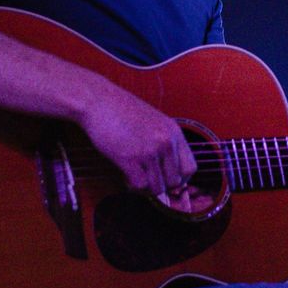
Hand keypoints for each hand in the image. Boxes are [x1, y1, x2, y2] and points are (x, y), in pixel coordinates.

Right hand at [79, 85, 196, 196]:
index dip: (179, 179)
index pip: (190, 168)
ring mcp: (149, 151)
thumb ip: (164, 142)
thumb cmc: (121, 110)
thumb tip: (167, 170)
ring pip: (157, 187)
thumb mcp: (154, 122)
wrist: (98, 100)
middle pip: (174, 182)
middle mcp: (165, 142)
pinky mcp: (130, 158)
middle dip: (160, 184)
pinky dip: (132, 185)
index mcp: (174, 132)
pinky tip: (126, 175)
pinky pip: (140, 185)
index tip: (167, 179)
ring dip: (146, 187)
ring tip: (135, 176)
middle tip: (147, 178)